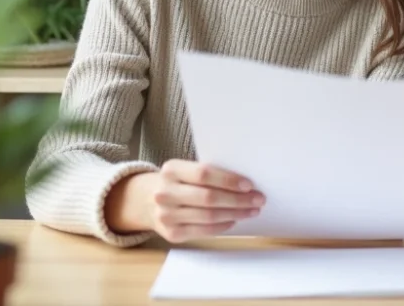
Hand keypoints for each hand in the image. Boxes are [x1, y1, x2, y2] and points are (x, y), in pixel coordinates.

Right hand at [106, 160, 264, 242]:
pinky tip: (234, 220)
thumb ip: (207, 174)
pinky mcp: (172, 234)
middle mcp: (165, 193)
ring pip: (209, 216)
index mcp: (171, 170)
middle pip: (209, 197)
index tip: (249, 184)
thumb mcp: (185, 170)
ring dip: (235, 214)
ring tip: (251, 210)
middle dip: (238, 200)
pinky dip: (222, 226)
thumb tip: (245, 183)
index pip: (204, 173)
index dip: (229, 180)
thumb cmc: (177, 182)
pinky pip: (204, 231)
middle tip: (258, 199)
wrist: (146, 201)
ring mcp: (166, 215)